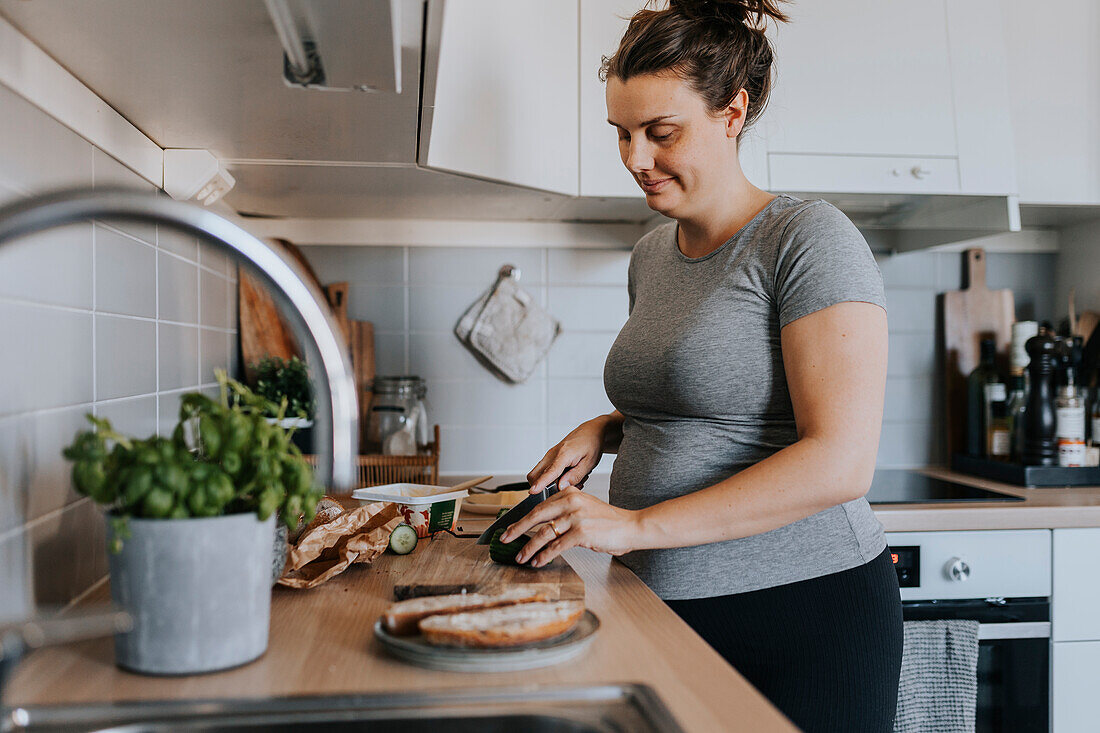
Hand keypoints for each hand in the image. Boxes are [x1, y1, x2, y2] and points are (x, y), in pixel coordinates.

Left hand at [500, 485, 641, 566]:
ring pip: (543, 533)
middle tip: (504, 539)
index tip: (511, 527)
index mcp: (569, 493)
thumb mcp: (585, 507)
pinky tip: (537, 562)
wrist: (631, 527)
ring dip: (529, 548)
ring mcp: (575, 517)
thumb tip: (544, 526)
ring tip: (520, 557)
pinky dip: (544, 556)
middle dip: (517, 529)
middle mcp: (570, 502)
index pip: (539, 506)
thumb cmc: (608, 522)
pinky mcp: (581, 533)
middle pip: (536, 516)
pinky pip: (556, 546)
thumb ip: (566, 511)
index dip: (523, 519)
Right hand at [527, 419, 606, 493]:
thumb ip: (575, 476)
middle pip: (535, 475)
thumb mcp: (589, 463)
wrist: (591, 432)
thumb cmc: (592, 444)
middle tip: (564, 488)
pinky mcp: (550, 457)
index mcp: (564, 454)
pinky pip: (544, 471)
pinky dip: (551, 478)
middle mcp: (553, 453)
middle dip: (544, 487)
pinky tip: (567, 476)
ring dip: (549, 483)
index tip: (533, 492)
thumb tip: (561, 487)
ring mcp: (550, 455)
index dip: (541, 483)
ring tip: (569, 480)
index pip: (549, 472)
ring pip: (538, 474)